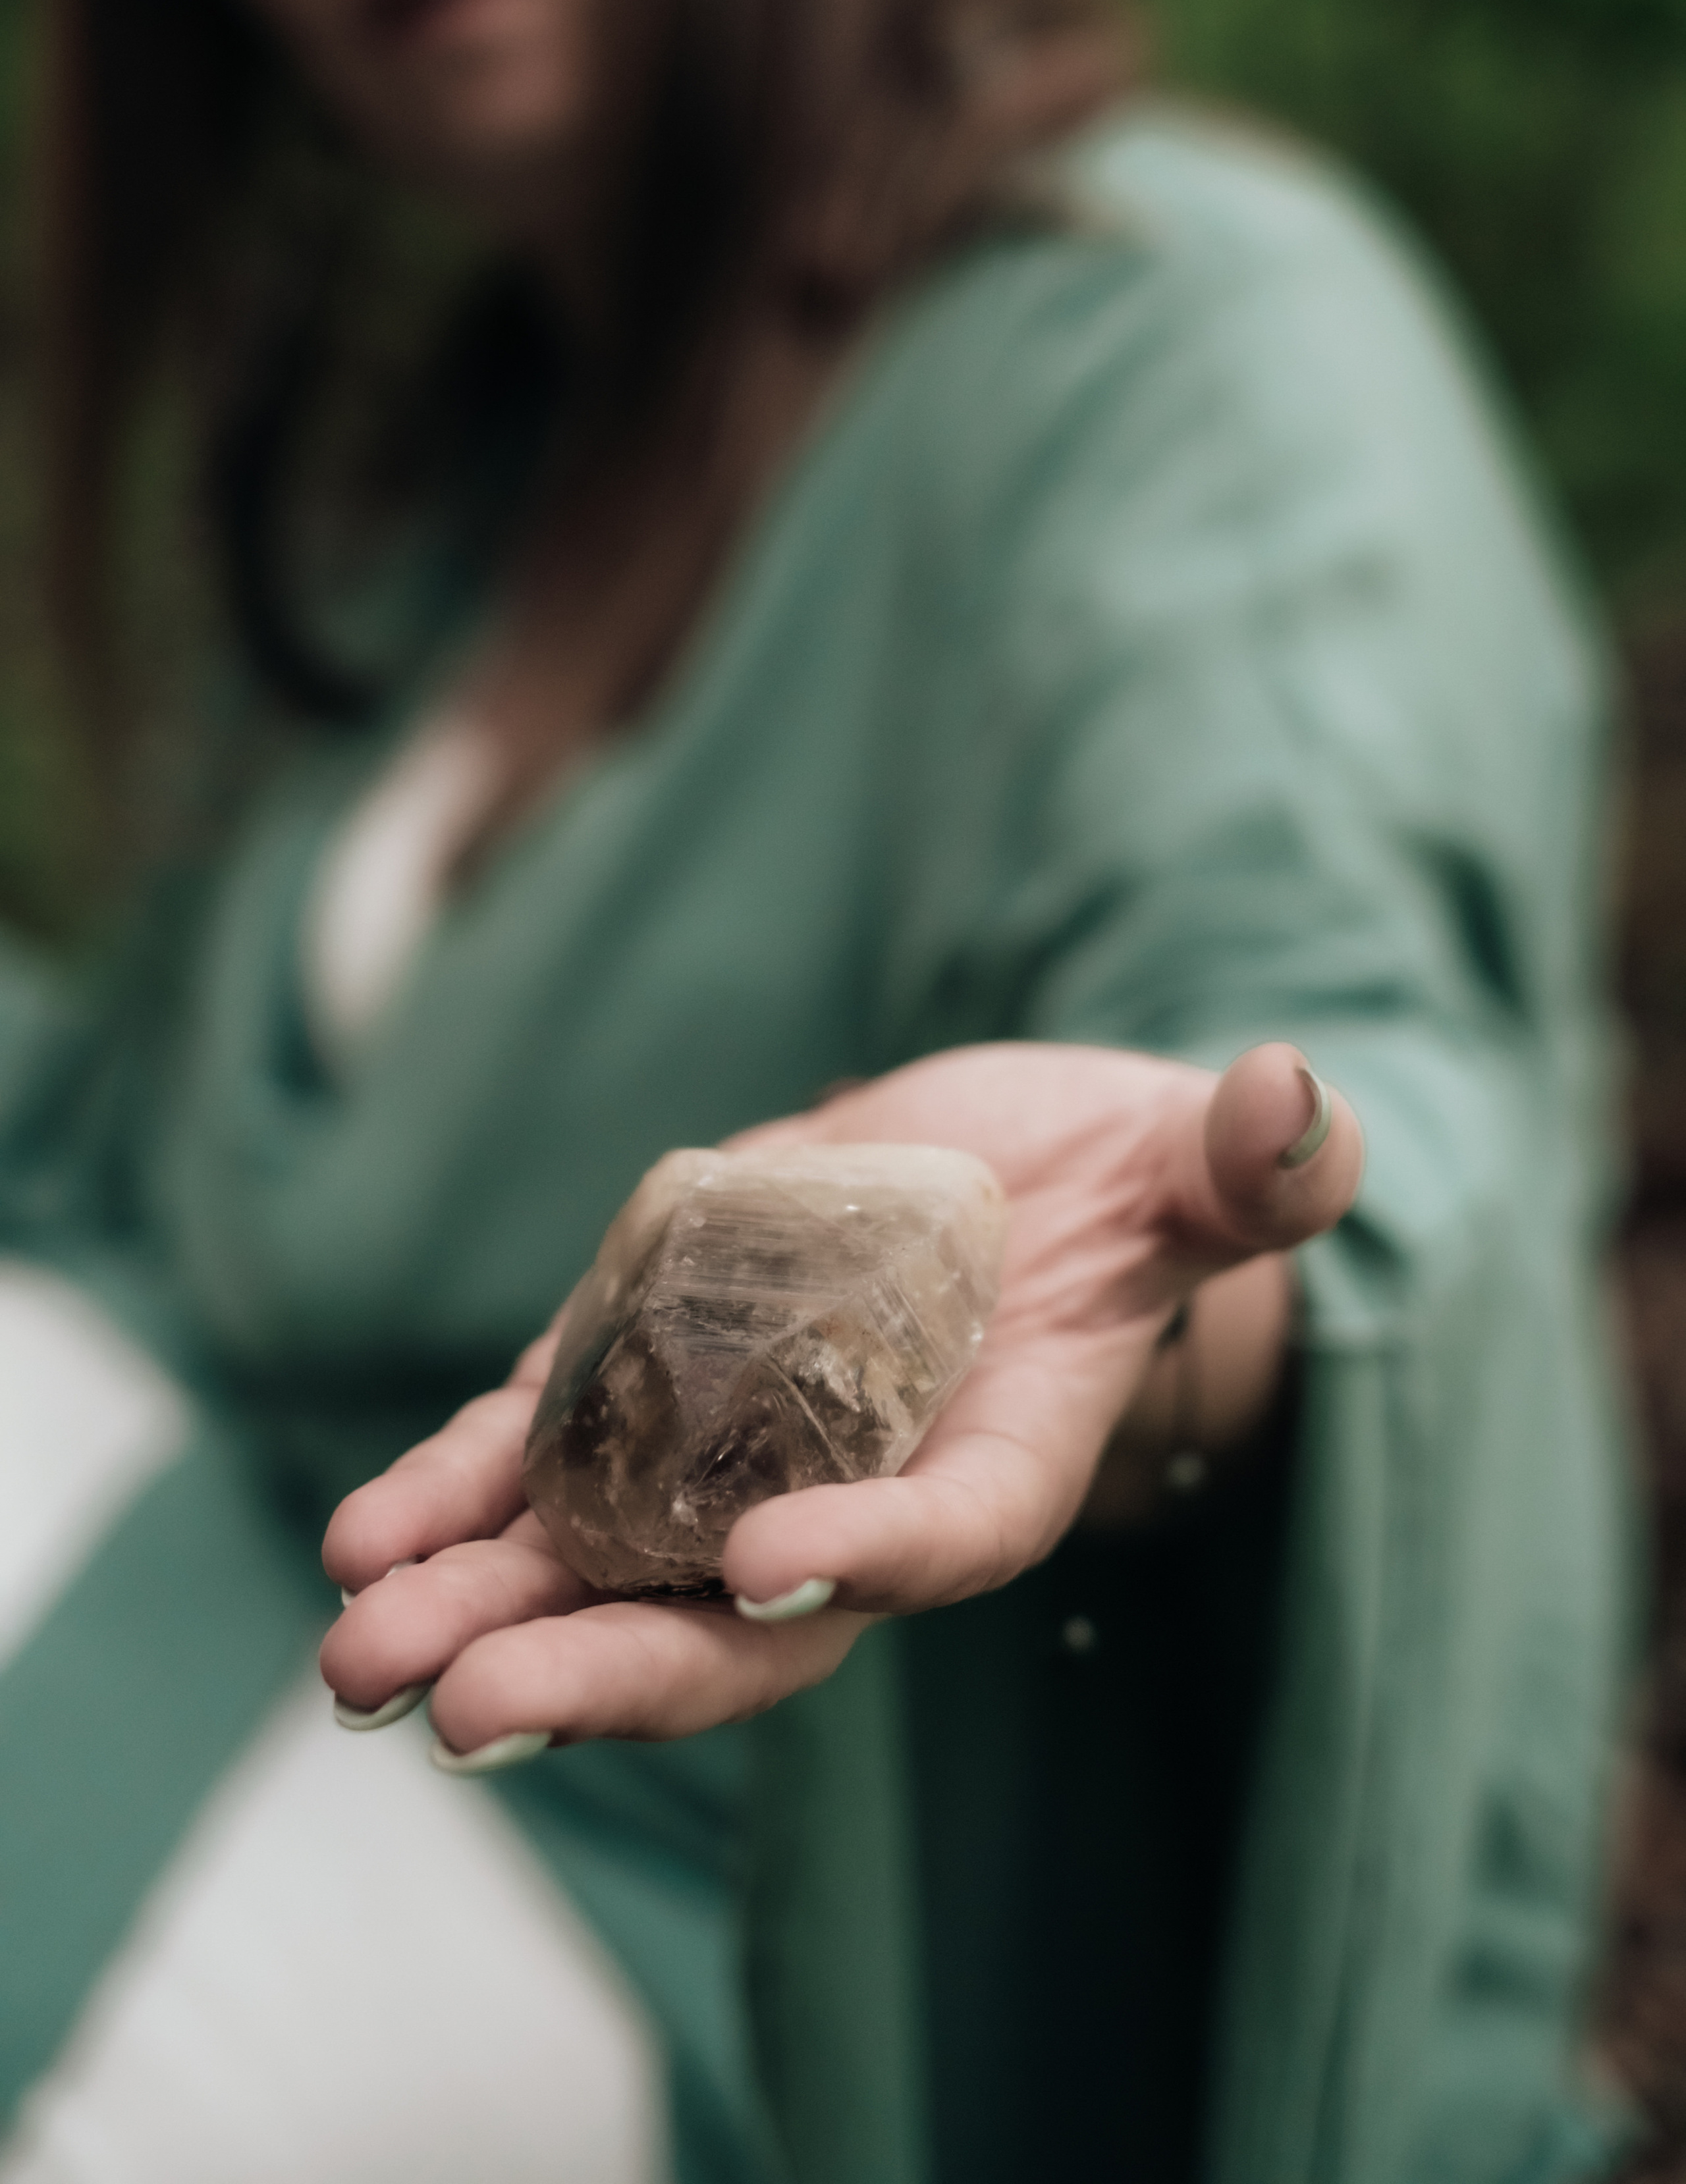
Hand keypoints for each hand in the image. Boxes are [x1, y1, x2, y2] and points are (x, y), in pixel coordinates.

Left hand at [318, 1041, 1360, 1764]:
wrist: (1022, 1185)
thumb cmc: (1127, 1193)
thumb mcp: (1196, 1174)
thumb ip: (1247, 1168)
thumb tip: (1299, 1102)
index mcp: (1001, 1461)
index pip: (942, 1531)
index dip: (869, 1551)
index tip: (777, 1567)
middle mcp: (856, 1493)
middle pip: (732, 1617)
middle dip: (602, 1664)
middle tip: (463, 1705)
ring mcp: (743, 1456)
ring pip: (605, 1563)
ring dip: (479, 1607)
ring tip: (358, 1646)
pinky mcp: (665, 1390)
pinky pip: (551, 1463)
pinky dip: (462, 1493)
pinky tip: (363, 1533)